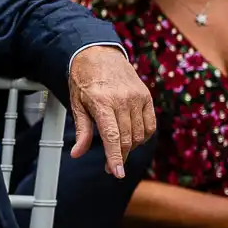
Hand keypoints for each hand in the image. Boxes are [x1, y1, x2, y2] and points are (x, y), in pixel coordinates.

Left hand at [69, 45, 156, 177]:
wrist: (98, 54)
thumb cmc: (84, 79)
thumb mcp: (76, 104)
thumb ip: (81, 130)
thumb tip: (77, 153)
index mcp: (102, 102)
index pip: (112, 136)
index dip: (115, 157)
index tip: (116, 173)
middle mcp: (122, 100)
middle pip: (126, 139)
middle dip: (119, 157)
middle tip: (111, 166)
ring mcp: (137, 98)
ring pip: (139, 135)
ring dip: (130, 147)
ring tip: (118, 149)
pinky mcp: (146, 97)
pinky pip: (150, 125)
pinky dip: (143, 136)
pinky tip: (132, 138)